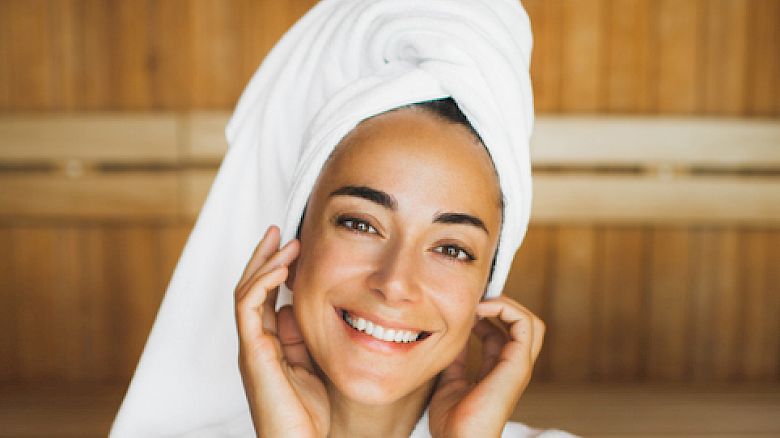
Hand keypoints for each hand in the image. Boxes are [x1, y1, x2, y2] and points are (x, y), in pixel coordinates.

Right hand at [235, 225, 329, 436]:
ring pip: (246, 292)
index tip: (291, 246)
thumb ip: (300, 338)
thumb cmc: (307, 414)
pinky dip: (262, 283)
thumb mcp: (310, 365)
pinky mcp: (252, 353)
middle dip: (264, 257)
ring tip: (285, 242)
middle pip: (251, 288)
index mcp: (267, 344)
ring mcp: (251, 346)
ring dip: (265, 263)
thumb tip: (295, 309)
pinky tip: (280, 268)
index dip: (274, 269)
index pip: (265, 297)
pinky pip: (248, 307)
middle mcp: (254, 341)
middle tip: (279, 231)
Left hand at [427, 297, 544, 437]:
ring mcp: (519, 365)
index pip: (501, 333)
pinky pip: (524, 324)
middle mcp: (513, 366)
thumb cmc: (452, 421)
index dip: (486, 315)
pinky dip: (505, 308)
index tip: (465, 308)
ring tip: (480, 302)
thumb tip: (456, 334)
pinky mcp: (518, 363)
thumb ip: (457, 358)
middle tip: (475, 299)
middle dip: (501, 305)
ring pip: (530, 321)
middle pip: (521, 325)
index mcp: (499, 371)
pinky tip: (480, 310)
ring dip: (505, 304)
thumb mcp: (450, 379)